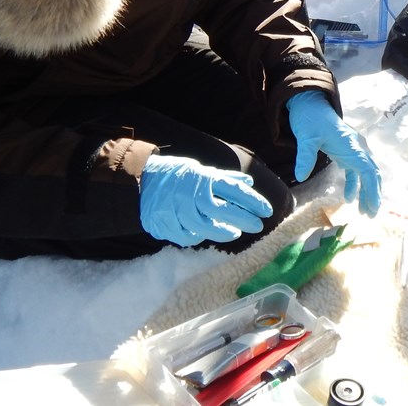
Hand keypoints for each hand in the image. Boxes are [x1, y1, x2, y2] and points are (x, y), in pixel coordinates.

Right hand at [138, 154, 273, 246]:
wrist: (140, 180)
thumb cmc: (177, 174)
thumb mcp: (201, 170)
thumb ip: (225, 178)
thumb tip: (249, 180)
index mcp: (202, 178)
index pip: (234, 189)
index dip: (253, 201)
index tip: (267, 211)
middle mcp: (190, 194)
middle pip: (222, 211)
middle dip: (244, 220)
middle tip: (257, 226)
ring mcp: (175, 210)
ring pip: (204, 229)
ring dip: (222, 233)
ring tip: (233, 233)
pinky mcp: (163, 224)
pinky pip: (185, 237)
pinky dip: (196, 237)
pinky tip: (203, 233)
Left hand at [287, 90, 381, 215]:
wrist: (309, 103)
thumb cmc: (310, 119)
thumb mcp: (305, 137)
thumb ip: (305, 157)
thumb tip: (301, 176)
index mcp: (351, 145)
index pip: (367, 170)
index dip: (372, 190)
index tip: (373, 207)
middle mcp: (356, 147)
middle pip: (371, 173)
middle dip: (373, 194)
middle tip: (371, 215)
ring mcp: (352, 149)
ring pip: (366, 173)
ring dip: (366, 191)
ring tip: (364, 211)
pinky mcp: (345, 151)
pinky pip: (355, 170)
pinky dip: (355, 184)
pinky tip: (348, 198)